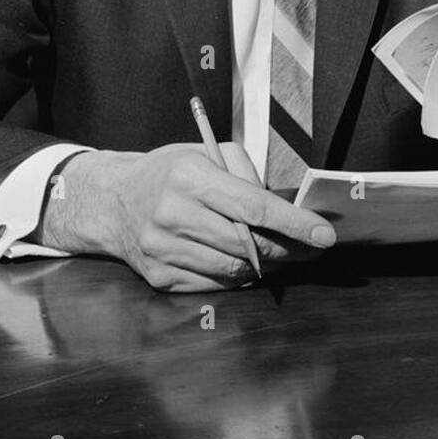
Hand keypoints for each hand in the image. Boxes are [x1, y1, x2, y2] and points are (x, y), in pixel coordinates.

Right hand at [36, 143, 336, 291]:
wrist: (112, 201)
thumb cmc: (169, 172)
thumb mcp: (205, 154)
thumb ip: (245, 175)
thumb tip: (282, 209)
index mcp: (189, 176)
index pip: (252, 206)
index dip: (293, 223)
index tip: (324, 236)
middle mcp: (173, 213)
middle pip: (247, 244)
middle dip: (287, 249)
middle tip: (310, 248)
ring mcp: (163, 249)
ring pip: (233, 270)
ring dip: (263, 265)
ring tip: (277, 254)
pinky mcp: (159, 277)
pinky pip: (212, 284)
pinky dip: (234, 277)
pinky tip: (242, 263)